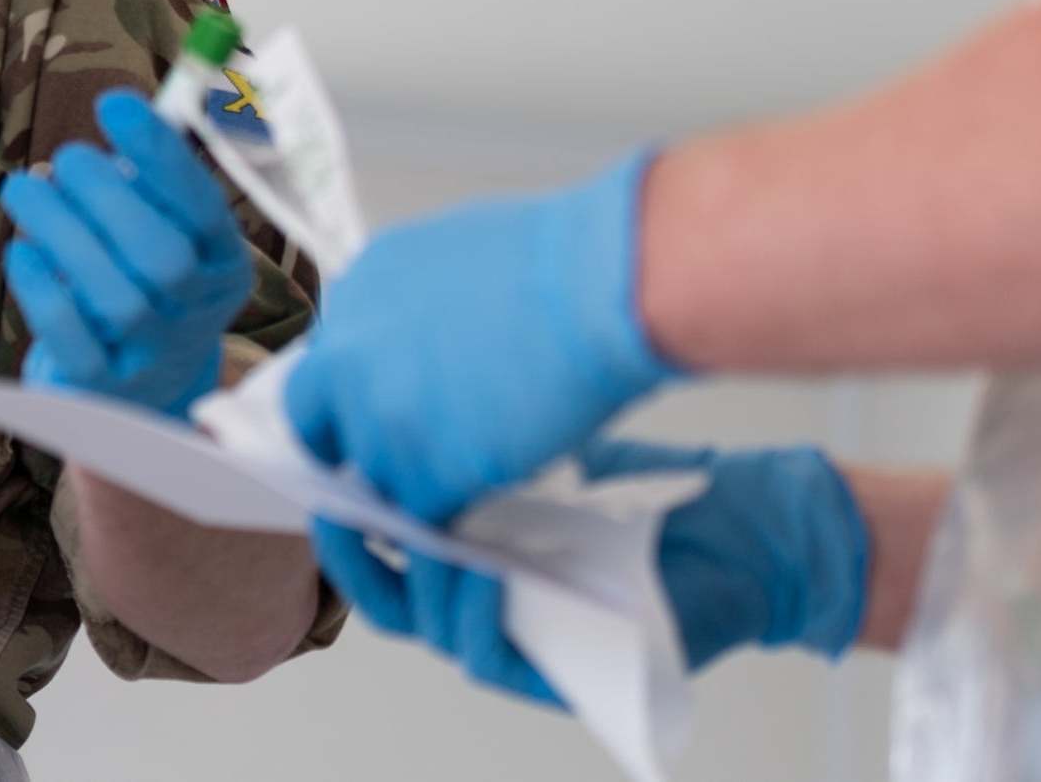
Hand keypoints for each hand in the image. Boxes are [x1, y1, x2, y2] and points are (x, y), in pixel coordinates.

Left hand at [0, 90, 253, 416]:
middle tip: (68, 158)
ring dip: (62, 231)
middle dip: (108, 196)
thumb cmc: (143, 278)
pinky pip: (72, 340)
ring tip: (25, 189)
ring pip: (115, 298)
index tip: (114, 103)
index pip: (204, 208)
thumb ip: (150, 179)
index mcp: (221, 264)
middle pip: (163, 259)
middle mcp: (196, 314)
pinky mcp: (98, 386)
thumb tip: (123, 110)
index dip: (161, 156)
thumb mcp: (165, 229)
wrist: (140, 386)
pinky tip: (22, 249)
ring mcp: (150, 356)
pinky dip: (41, 288)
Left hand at [283, 151, 676, 524]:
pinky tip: (498, 476)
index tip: (382, 413)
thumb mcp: (443, 258)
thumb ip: (401, 311)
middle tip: (412, 457)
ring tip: (479, 455)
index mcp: (354, 296)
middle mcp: (348, 358)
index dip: (350, 401)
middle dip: (360, 450)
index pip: (318, 370)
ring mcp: (382, 418)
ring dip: (421, 480)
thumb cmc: (549, 259)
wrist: (596, 284)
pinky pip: (427, 513)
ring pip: (379, 480)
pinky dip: (459, 505)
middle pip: (322, 433)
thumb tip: (403, 342)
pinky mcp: (426, 470)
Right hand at [303, 438, 870, 702]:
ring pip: (424, 621)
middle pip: (380, 581)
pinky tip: (479, 577)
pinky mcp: (548, 669)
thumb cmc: (636, 484)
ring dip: (413, 580)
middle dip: (350, 550)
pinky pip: (486, 657)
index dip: (335, 503)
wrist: (732, 534)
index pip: (372, 527)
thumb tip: (386, 371)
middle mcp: (470, 586)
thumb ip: (461, 417)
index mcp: (457, 532)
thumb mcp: (532, 433)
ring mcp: (505, 628)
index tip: (308, 466)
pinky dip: (472, 618)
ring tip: (421, 537)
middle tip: (340, 515)